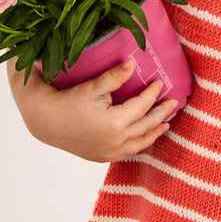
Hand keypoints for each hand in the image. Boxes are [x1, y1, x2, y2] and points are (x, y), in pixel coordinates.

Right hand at [7, 58, 176, 162]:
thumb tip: (133, 64)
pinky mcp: (103, 157)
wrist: (46, 122)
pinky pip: (129, 151)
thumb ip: (114, 77)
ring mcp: (110, 152)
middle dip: (162, 113)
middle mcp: (116, 141)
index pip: (142, 105)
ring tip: (166, 123)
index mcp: (115, 123)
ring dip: (155, 131)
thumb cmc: (68, 101)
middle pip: (147, 125)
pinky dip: (140, 143)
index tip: (160, 83)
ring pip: (140, 142)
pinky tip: (145, 137)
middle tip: (174, 102)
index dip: (152, 93)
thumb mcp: (92, 87)